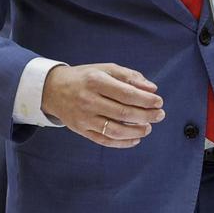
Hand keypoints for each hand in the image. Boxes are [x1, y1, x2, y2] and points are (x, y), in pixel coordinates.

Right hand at [41, 63, 164, 147]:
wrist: (53, 89)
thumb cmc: (85, 77)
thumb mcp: (106, 69)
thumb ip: (130, 76)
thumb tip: (152, 88)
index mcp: (96, 81)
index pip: (126, 94)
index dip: (146, 100)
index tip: (159, 102)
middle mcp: (89, 100)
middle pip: (123, 113)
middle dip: (146, 116)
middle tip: (160, 115)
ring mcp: (84, 118)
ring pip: (115, 130)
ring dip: (137, 131)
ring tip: (149, 127)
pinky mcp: (81, 131)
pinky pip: (104, 140)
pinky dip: (122, 143)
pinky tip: (135, 139)